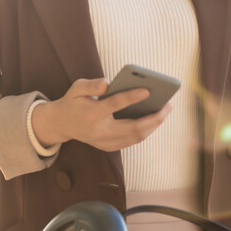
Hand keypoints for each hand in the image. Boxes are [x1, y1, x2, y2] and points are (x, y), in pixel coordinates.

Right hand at [31, 77, 172, 151]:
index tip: (147, 90)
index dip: (132, 97)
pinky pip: (132, 140)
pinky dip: (146, 130)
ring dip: (154, 125)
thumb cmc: (73, 101)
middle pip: (133, 128)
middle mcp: (100, 131)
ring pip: (136, 137)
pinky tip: (154, 119)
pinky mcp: (109, 147)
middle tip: (168, 105)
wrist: (62, 124)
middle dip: (154, 118)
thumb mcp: (76, 87)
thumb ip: (91, 85)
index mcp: (92, 114)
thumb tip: (107, 83)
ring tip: (165, 111)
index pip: (115, 105)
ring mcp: (105, 142)